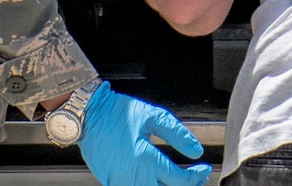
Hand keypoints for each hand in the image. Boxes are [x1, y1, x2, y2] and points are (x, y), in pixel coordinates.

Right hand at [78, 82, 210, 185]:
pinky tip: (158, 178)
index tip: (204, 168)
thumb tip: (196, 150)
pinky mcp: (111, 183)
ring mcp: (120, 183)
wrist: (87, 116)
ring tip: (180, 178)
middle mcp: (133, 176)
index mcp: (145, 159)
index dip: (196, 176)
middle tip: (197, 176)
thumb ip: (177, 134)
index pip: (179, 180)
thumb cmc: (117, 113)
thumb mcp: (153, 116)